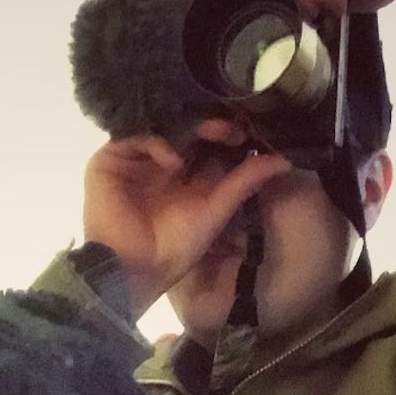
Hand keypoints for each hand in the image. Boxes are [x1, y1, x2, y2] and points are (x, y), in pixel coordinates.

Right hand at [83, 119, 289, 318]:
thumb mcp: (216, 211)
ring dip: (190, 128)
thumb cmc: (173, 249)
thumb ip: (244, 182)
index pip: (207, 143)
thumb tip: (285, 160)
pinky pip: (136, 136)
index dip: (228, 134)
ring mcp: (134, 159)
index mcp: (185, 176)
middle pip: (187, 130)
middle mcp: (160, 163)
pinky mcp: (109, 160)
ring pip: (164, 127)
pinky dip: (158, 142)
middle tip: (235, 125)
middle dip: (212, 125)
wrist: (133, 269)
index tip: (250, 130)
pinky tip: (174, 161)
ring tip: (213, 134)